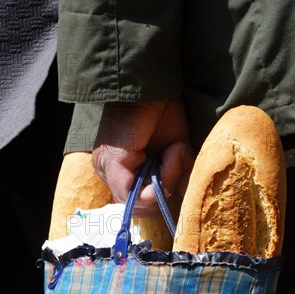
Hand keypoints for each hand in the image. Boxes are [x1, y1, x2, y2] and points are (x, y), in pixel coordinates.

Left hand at [92, 97, 193, 215]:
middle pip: (139, 208)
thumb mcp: (176, 151)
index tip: (179, 173)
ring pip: (138, 203)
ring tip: (175, 153)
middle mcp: (109, 173)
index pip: (138, 204)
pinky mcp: (112, 163)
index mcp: (121, 172)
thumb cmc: (163, 113)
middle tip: (178, 158)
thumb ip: (177, 176)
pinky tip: (170, 154)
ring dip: (166, 182)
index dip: (162, 197)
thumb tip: (188, 200)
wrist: (154, 85)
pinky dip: (160, 180)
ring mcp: (107, 170)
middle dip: (166, 190)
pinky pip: (135, 194)